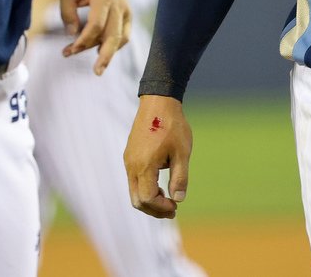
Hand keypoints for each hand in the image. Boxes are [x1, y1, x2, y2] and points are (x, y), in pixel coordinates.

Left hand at [58, 0, 130, 74]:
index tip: (70, 49)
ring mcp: (125, 9)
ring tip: (94, 63)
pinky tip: (99, 49)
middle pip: (115, 35)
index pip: (96, 25)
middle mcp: (118, 4)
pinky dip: (115, 45)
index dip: (84, 40)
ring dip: (107, 52)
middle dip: (105, 56)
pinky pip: (125, 34)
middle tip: (96, 71)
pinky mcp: (128, 14)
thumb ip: (67, 13)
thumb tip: (72, 35)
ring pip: (121, 37)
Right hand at [124, 95, 191, 218]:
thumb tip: (178, 200)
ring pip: (134, 191)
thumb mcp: (182, 152)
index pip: (147, 199)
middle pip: (137, 200)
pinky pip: (133, 179)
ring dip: (149, 199)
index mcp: (144, 166)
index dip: (161, 208)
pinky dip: (145, 188)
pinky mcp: (130, 155)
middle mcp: (132, 165)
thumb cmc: (172, 125)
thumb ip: (180, 178)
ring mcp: (129, 160)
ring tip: (168, 198)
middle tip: (172, 209)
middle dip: (154, 209)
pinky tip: (160, 184)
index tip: (176, 206)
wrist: (158, 101)